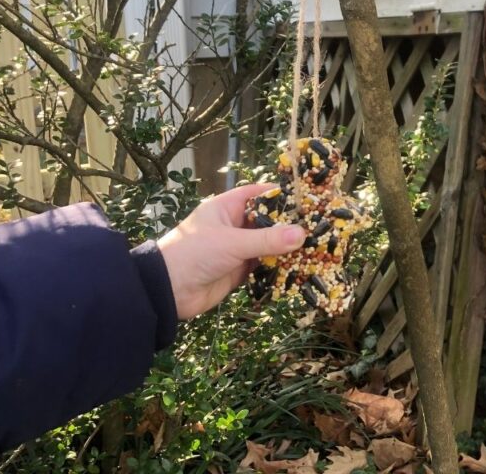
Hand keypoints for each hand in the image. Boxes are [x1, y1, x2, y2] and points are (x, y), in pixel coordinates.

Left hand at [157, 184, 305, 319]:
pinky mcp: (239, 270)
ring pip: (268, 244)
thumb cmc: (193, 254)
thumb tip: (301, 234)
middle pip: (267, 220)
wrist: (167, 291)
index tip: (306, 197)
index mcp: (226, 208)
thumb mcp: (231, 243)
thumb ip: (267, 240)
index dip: (280, 195)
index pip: (258, 194)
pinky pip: (264, 265)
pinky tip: (299, 267)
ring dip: (286, 248)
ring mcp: (237, 248)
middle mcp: (233, 226)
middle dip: (289, 224)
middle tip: (318, 225)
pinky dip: (279, 266)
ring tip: (316, 247)